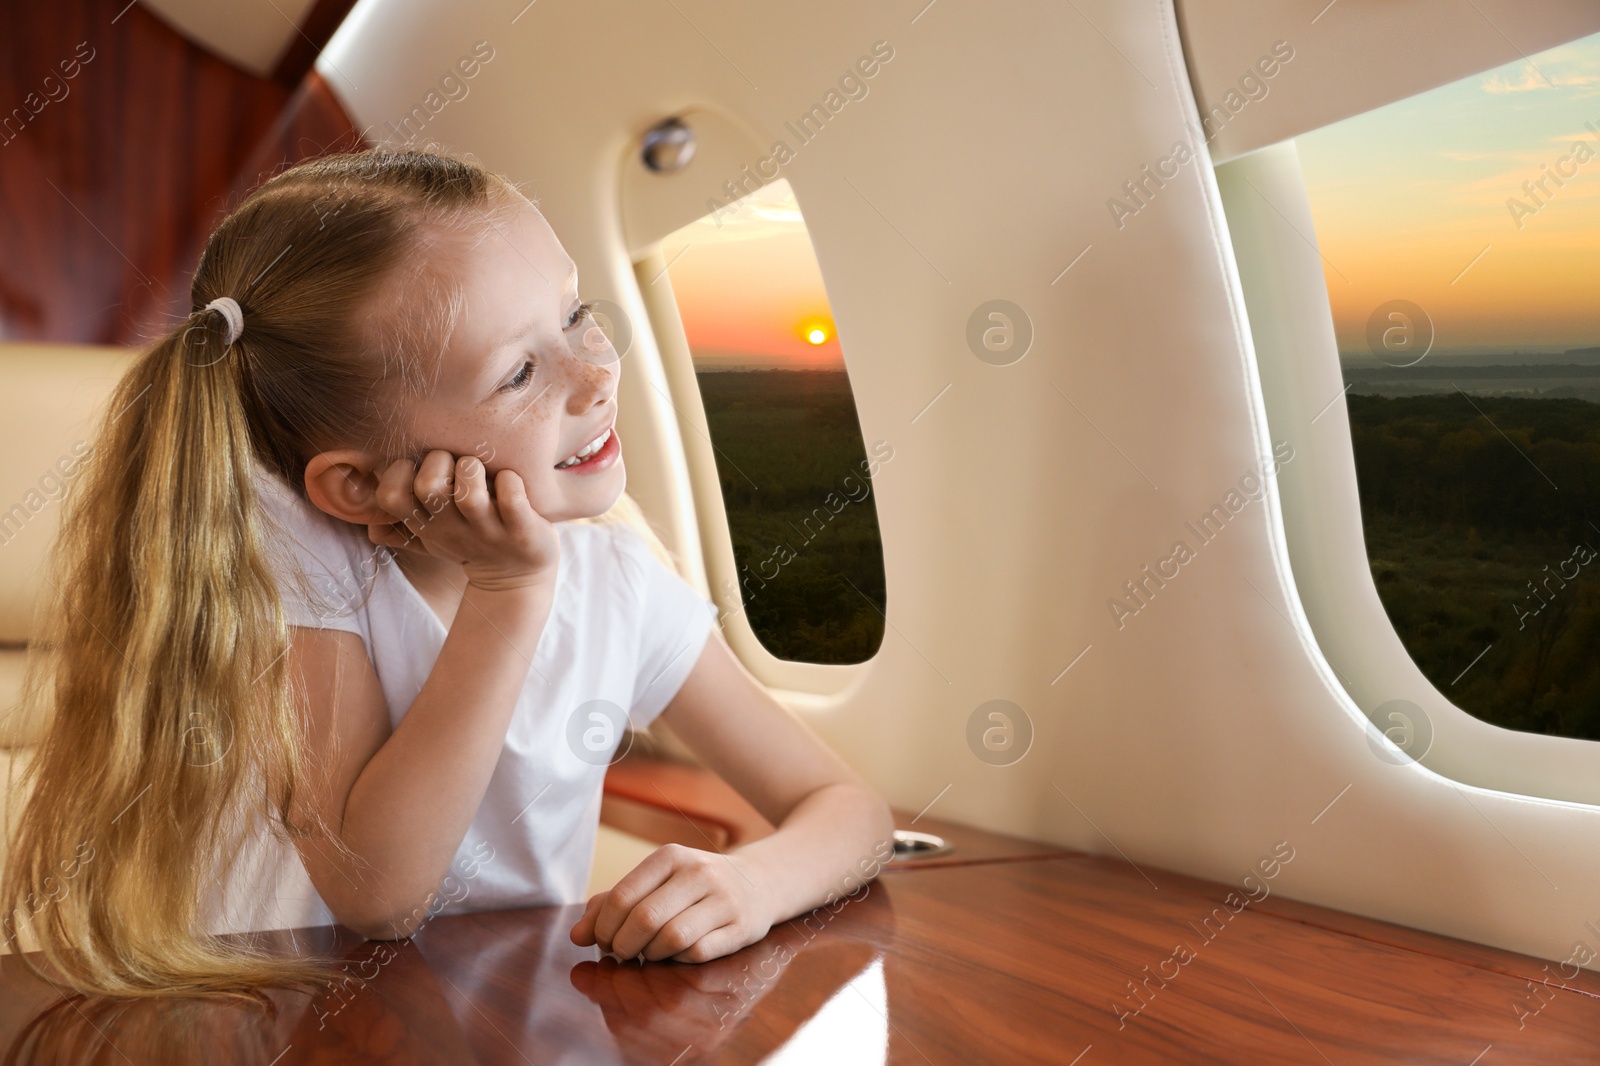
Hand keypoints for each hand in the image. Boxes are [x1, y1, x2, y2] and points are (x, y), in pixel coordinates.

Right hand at [367, 450, 558, 591]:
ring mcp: (488, 530)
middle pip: (428, 485)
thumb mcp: (433, 541)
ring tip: (484, 473)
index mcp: (426, 524)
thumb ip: (402, 530)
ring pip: (469, 491)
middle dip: (440, 461)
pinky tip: (510, 480)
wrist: (516, 578)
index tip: (419, 468)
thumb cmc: (471, 544)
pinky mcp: (521, 530)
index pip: (389, 495)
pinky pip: (512, 498)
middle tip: (456, 467)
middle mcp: (452, 528)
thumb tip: (370, 528)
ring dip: (474, 469)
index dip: (399, 472)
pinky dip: (511, 482)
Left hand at [569, 843, 772, 962]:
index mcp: (670, 857)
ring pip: (671, 938)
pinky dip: (679, 960)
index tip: (603, 940)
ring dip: (651, 955)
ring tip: (649, 953)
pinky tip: (676, 954)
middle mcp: (698, 873)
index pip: (621, 897)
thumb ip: (610, 904)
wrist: (759, 882)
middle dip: (623, 945)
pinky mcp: (741, 927)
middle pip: (643, 920)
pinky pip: (698, 953)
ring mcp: (723, 899)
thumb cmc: (692, 886)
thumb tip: (576, 936)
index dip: (603, 927)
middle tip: (622, 952)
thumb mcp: (655, 882)